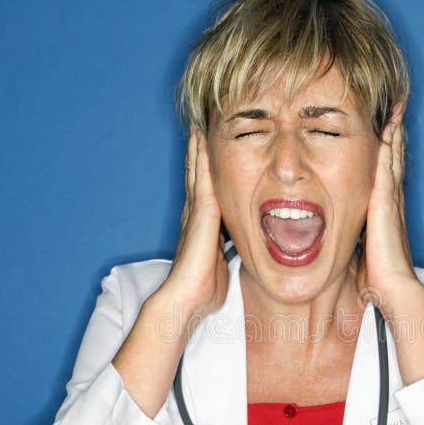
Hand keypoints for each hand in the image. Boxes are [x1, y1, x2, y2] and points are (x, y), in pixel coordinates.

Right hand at [162, 125, 228, 317]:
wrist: (187, 299)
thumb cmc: (204, 290)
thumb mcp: (222, 266)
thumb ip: (228, 254)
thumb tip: (237, 253)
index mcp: (203, 227)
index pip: (204, 192)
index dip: (205, 172)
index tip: (209, 153)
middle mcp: (196, 216)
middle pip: (196, 177)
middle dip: (198, 154)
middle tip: (199, 127)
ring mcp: (196, 213)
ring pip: (197, 173)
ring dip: (197, 148)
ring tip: (198, 124)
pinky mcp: (201, 214)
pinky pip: (201, 179)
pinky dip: (201, 158)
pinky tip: (202, 140)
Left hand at [354, 104, 420, 316]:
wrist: (392, 288)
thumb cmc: (376, 277)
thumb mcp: (361, 252)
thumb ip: (355, 239)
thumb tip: (341, 238)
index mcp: (384, 214)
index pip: (386, 177)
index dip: (387, 156)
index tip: (386, 136)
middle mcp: (391, 203)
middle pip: (394, 162)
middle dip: (395, 137)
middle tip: (396, 112)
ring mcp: (390, 201)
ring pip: (393, 160)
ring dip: (394, 134)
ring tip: (395, 111)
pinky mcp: (385, 204)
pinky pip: (387, 168)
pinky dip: (389, 147)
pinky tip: (388, 129)